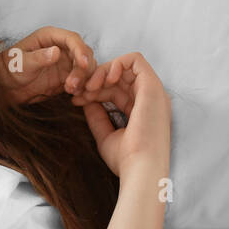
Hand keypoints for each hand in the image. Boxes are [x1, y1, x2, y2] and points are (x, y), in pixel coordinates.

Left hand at [0, 26, 97, 104]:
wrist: (4, 86)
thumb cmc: (8, 68)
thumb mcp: (21, 63)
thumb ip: (38, 58)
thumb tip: (56, 52)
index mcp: (49, 36)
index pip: (72, 39)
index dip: (80, 50)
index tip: (82, 64)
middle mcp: (61, 47)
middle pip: (83, 53)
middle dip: (83, 68)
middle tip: (72, 84)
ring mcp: (65, 62)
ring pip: (85, 67)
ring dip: (84, 79)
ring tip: (71, 90)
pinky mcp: (66, 76)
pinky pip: (81, 80)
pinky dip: (82, 86)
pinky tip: (73, 94)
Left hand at [72, 52, 170, 178]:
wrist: (141, 168)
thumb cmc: (126, 160)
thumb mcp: (106, 135)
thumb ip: (98, 117)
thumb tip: (86, 102)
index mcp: (142, 111)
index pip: (116, 91)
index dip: (94, 91)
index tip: (76, 99)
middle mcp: (150, 99)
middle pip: (119, 78)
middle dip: (94, 80)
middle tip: (76, 91)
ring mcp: (153, 92)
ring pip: (125, 66)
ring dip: (102, 72)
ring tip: (87, 87)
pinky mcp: (152, 87)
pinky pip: (135, 60)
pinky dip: (116, 64)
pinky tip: (102, 80)